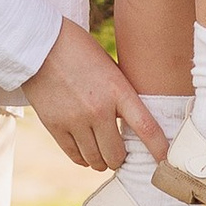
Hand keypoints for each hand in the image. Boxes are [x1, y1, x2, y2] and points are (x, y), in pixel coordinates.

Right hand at [25, 21, 167, 176]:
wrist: (40, 44)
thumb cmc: (79, 50)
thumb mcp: (109, 67)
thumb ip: (120, 95)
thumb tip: (132, 122)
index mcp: (117, 90)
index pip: (146, 127)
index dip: (158, 148)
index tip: (164, 161)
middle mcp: (98, 109)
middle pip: (117, 155)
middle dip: (120, 158)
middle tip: (120, 154)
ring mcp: (75, 120)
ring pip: (95, 160)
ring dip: (101, 161)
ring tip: (103, 155)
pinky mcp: (55, 126)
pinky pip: (74, 156)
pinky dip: (83, 159)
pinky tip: (86, 154)